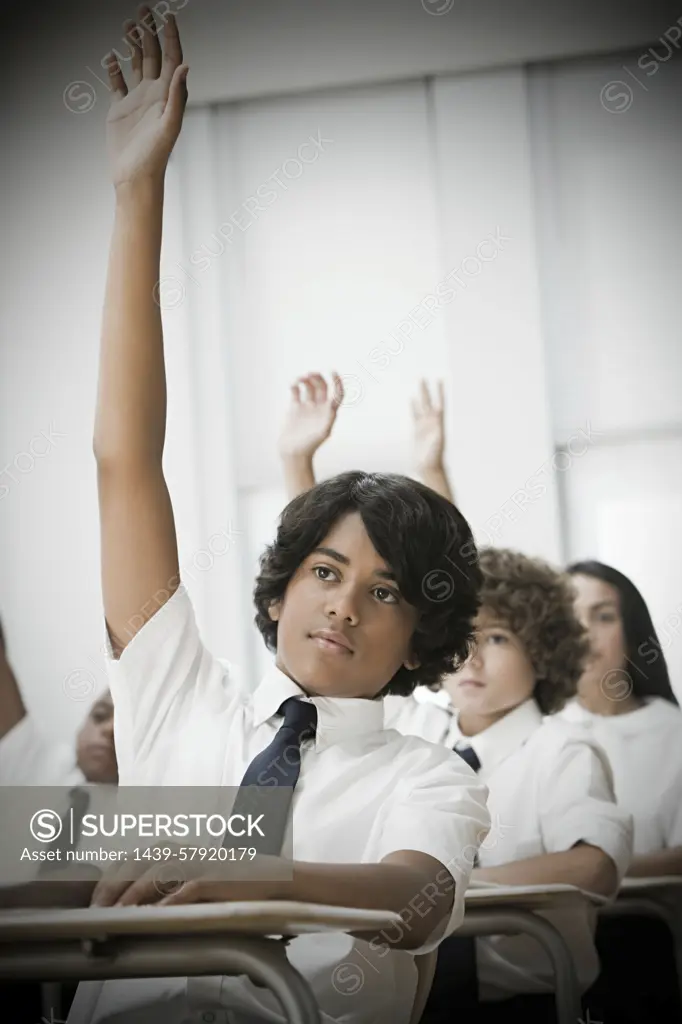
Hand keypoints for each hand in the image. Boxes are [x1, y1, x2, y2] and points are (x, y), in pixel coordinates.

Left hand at [90, 848, 284, 906]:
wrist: (267, 877)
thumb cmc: (226, 880)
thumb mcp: (191, 875)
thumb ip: (165, 882)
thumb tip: (132, 901)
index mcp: (173, 850)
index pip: (130, 859)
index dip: (109, 879)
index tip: (95, 901)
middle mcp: (182, 851)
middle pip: (137, 862)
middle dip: (113, 886)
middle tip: (98, 910)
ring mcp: (198, 863)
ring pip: (157, 872)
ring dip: (134, 894)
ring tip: (119, 914)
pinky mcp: (214, 878)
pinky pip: (186, 889)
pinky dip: (169, 902)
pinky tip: (155, 916)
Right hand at [105, 7, 187, 188]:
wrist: (135, 176)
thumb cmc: (155, 156)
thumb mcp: (169, 124)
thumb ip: (177, 95)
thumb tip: (184, 66)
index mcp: (167, 95)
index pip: (172, 59)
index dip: (170, 37)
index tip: (167, 16)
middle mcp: (153, 94)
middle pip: (153, 56)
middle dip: (149, 32)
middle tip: (143, 11)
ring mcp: (136, 100)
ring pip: (136, 64)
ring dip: (133, 45)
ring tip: (128, 25)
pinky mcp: (120, 109)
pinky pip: (117, 82)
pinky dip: (114, 68)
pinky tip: (111, 56)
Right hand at [278, 372, 343, 460]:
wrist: (293, 452)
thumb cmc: (309, 445)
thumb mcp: (322, 432)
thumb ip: (328, 419)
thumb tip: (332, 407)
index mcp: (329, 412)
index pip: (337, 393)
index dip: (337, 382)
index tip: (332, 372)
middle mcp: (319, 408)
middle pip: (322, 387)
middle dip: (318, 378)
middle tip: (310, 374)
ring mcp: (307, 407)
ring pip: (309, 387)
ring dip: (306, 379)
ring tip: (301, 378)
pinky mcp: (295, 408)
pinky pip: (296, 392)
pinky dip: (295, 385)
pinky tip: (293, 385)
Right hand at [411, 379, 445, 472]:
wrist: (429, 467)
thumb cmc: (434, 456)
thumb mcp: (437, 442)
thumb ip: (437, 429)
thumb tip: (439, 417)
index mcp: (437, 423)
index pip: (439, 403)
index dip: (439, 391)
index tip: (440, 379)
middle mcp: (432, 422)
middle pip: (428, 401)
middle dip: (426, 389)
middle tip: (422, 376)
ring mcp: (424, 425)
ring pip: (421, 406)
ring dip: (420, 395)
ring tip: (419, 383)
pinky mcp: (417, 430)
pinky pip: (414, 415)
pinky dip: (413, 407)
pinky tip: (411, 400)